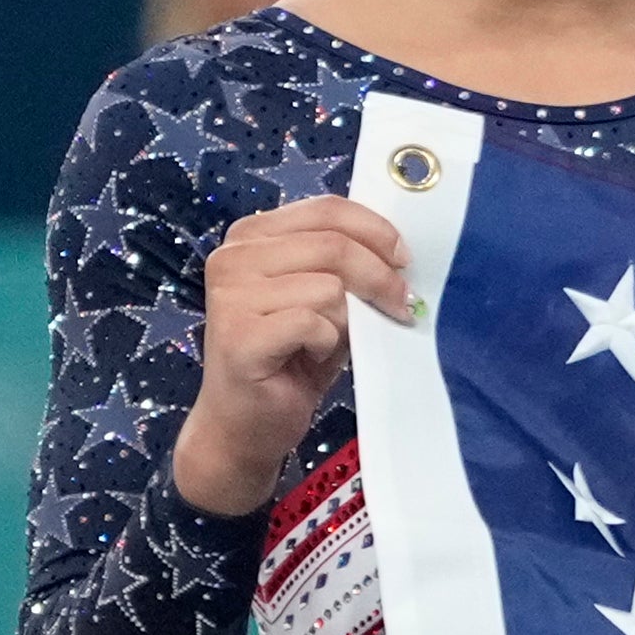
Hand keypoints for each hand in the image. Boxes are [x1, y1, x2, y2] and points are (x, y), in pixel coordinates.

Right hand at [169, 196, 409, 518]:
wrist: (245, 424)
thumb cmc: (290, 359)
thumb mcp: (324, 300)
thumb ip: (345, 266)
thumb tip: (399, 251)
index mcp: (252, 235)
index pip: (328, 209)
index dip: (376, 231)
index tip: (405, 260)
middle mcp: (233, 256)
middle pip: (333, 243)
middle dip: (379, 276)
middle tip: (401, 305)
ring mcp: (230, 294)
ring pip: (328, 285)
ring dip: (346, 320)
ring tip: (328, 343)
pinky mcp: (238, 335)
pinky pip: (313, 323)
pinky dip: (327, 344)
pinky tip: (309, 358)